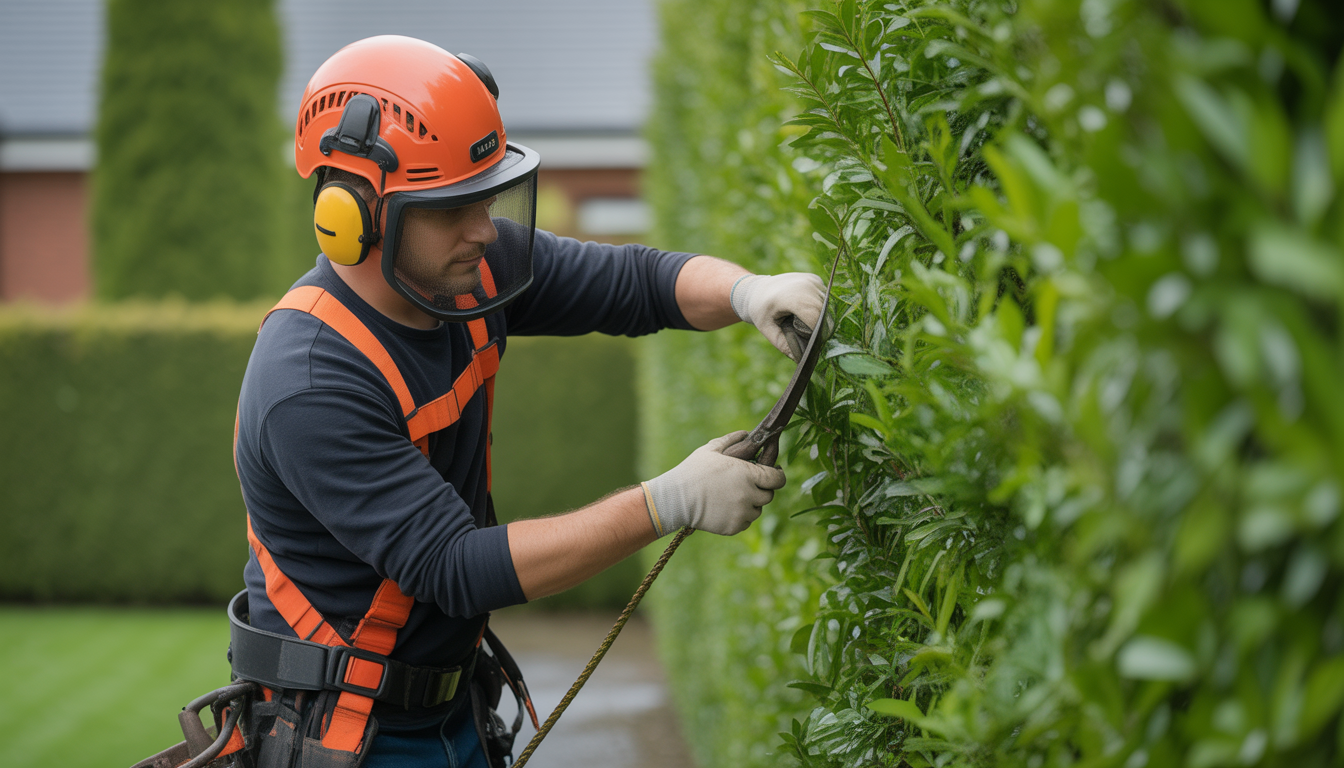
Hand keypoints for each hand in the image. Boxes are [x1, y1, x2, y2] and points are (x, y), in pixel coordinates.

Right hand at [640, 431, 786, 535]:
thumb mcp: (711, 449)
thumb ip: (732, 439)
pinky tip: (725, 508)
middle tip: (748, 485)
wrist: (676, 498)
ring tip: (733, 497)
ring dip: (750, 504)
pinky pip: (744, 522)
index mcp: (748, 474)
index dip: (777, 475)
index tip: (773, 473)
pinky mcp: (733, 527)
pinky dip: (739, 517)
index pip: (778, 479)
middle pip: (768, 496)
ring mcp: (742, 513)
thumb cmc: (693, 471)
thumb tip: (746, 433)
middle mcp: (749, 495)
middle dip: (761, 490)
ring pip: (757, 510)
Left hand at [730, 273, 825, 360]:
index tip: (810, 344)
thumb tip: (800, 360)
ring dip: (820, 316)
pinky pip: (824, 297)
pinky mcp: (815, 279)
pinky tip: (805, 309)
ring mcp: (812, 280)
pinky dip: (819, 306)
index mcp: (791, 297)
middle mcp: (805, 285)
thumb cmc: (760, 310)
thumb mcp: (767, 329)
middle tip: (806, 334)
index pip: (815, 319)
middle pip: (823, 313)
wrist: (757, 289)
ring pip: (827, 305)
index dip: (815, 334)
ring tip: (802, 320)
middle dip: (819, 327)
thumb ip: (783, 345)